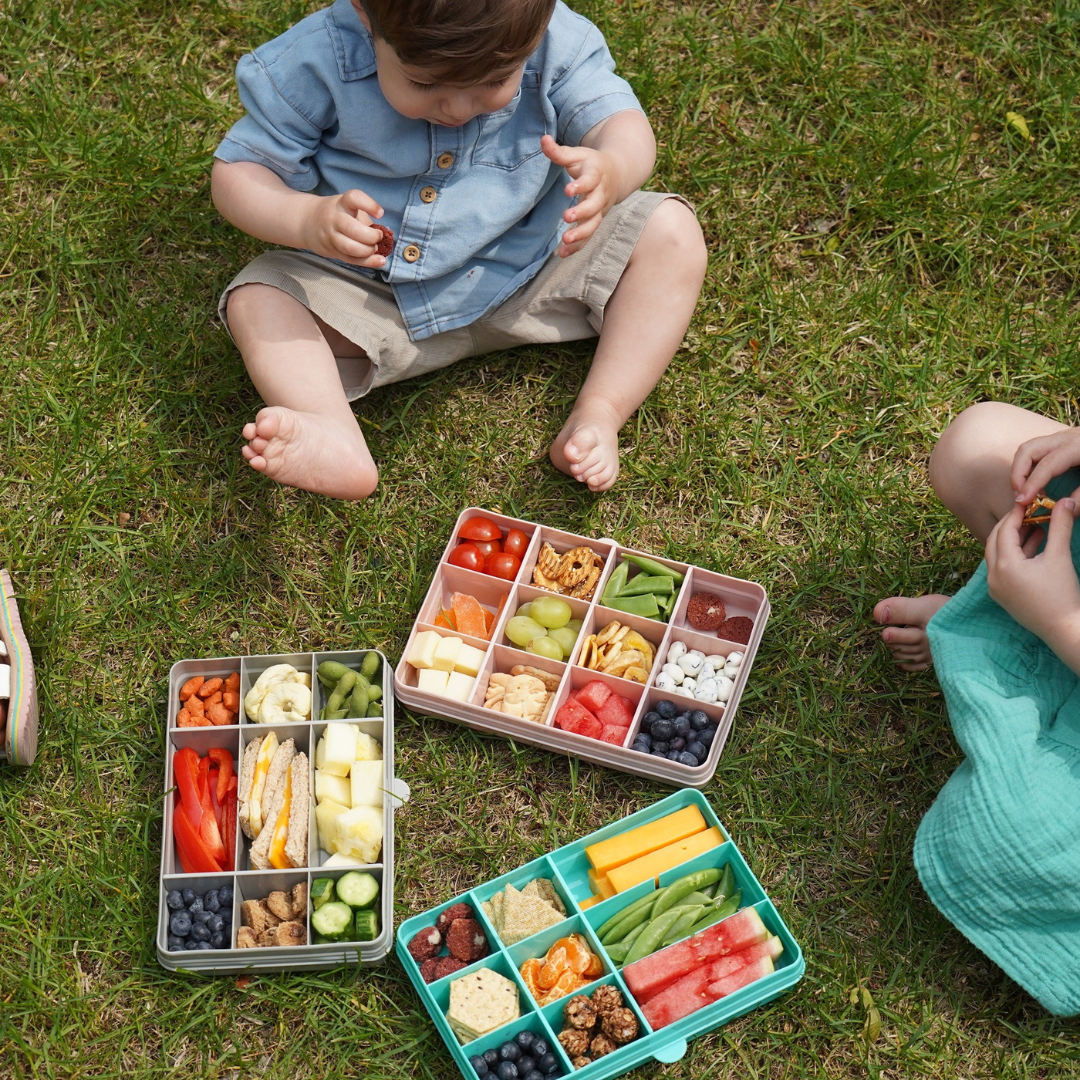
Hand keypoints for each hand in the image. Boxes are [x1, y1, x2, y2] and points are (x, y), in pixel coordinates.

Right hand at [302, 189, 386, 266]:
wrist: (309, 222)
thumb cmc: (339, 215)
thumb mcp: (349, 208)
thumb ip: (366, 219)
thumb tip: (387, 234)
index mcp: (342, 203)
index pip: (353, 198)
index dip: (369, 205)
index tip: (380, 213)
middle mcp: (334, 218)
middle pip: (353, 229)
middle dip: (371, 237)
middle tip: (378, 237)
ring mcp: (331, 235)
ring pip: (350, 247)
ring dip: (368, 251)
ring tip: (375, 248)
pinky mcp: (332, 250)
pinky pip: (351, 259)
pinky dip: (368, 262)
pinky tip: (379, 261)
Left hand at [541, 134, 622, 256]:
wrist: (617, 175)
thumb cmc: (592, 164)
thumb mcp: (578, 154)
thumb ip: (559, 152)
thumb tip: (542, 139)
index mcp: (596, 175)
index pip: (590, 180)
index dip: (581, 185)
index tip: (568, 190)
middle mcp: (600, 194)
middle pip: (594, 206)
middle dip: (582, 212)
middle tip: (567, 217)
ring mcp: (599, 211)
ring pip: (593, 224)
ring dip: (580, 234)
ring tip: (565, 240)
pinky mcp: (595, 222)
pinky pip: (588, 236)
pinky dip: (577, 246)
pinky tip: (563, 253)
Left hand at [985, 497, 1079, 645]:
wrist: (1062, 629)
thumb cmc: (1062, 594)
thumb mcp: (1060, 557)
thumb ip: (1060, 526)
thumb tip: (1065, 501)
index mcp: (1004, 565)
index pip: (1004, 530)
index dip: (1016, 514)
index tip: (1028, 502)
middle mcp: (993, 576)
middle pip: (995, 540)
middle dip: (1011, 525)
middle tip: (1028, 512)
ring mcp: (995, 587)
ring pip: (998, 554)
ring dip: (1013, 539)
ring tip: (1035, 526)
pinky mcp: (1001, 595)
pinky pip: (1002, 568)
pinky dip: (1014, 555)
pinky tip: (1034, 545)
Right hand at [1010, 428, 1079, 505]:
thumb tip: (1064, 512)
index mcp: (1078, 446)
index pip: (1046, 464)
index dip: (1032, 484)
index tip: (1022, 502)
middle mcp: (1066, 437)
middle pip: (1028, 450)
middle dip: (1018, 474)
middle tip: (1020, 496)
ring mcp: (1063, 437)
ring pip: (1029, 449)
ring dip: (1021, 470)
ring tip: (1026, 491)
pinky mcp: (1063, 442)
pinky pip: (1037, 452)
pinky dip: (1030, 468)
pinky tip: (1038, 485)